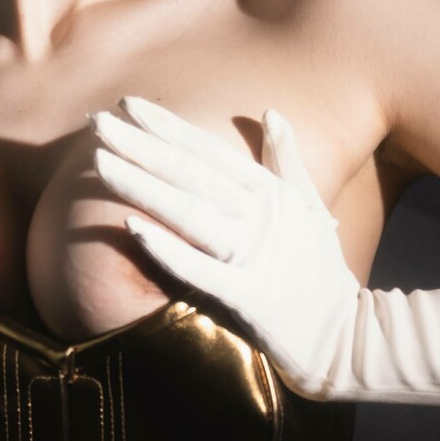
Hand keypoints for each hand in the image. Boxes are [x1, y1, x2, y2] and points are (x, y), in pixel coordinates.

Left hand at [90, 95, 361, 397]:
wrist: (344, 337)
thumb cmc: (320, 272)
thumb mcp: (309, 206)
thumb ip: (288, 159)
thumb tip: (271, 112)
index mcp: (269, 192)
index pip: (208, 151)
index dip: (166, 126)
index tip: (127, 104)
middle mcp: (259, 215)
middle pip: (189, 173)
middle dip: (140, 145)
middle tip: (95, 121)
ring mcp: (251, 255)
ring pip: (188, 210)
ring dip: (141, 185)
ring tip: (99, 163)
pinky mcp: (245, 296)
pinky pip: (198, 269)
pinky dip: (167, 247)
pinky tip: (131, 227)